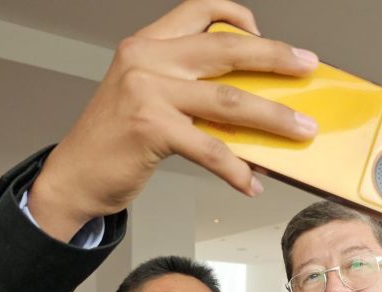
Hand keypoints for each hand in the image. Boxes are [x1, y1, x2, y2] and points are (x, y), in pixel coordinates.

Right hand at [29, 0, 319, 239]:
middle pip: (226, 49)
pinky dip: (236, 169)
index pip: (199, 10)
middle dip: (275, 57)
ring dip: (272, 118)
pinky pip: (209, 148)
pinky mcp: (150, 128)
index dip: (237, 16)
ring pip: (228, 101)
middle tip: (307, 66)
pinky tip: (251, 183)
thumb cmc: (115, 141)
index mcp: (147, 44)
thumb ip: (189, 89)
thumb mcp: (147, 98)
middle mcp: (146, 59)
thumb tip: (252, 105)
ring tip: (301, 131)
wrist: (74, 177)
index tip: (265, 34)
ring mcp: (147, 92)